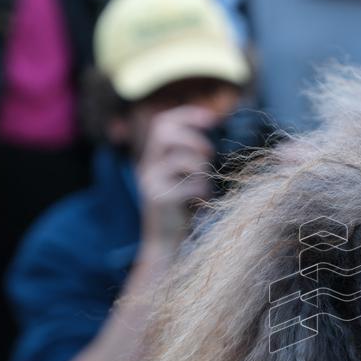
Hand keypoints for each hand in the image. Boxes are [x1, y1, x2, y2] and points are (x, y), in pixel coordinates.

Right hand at [136, 105, 217, 249]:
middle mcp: (147, 167)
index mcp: (153, 159)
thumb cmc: (182, 211)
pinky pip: (190, 184)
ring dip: (201, 169)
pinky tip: (202, 203)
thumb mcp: (183, 179)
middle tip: (210, 153)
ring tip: (204, 186)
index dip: (187, 114)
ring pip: (180, 158)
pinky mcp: (159, 199)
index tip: (213, 117)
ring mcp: (150, 182)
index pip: (162, 122)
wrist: (165, 245)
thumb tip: (211, 135)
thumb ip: (189, 158)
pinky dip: (203, 191)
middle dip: (192, 137)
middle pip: (163, 131)